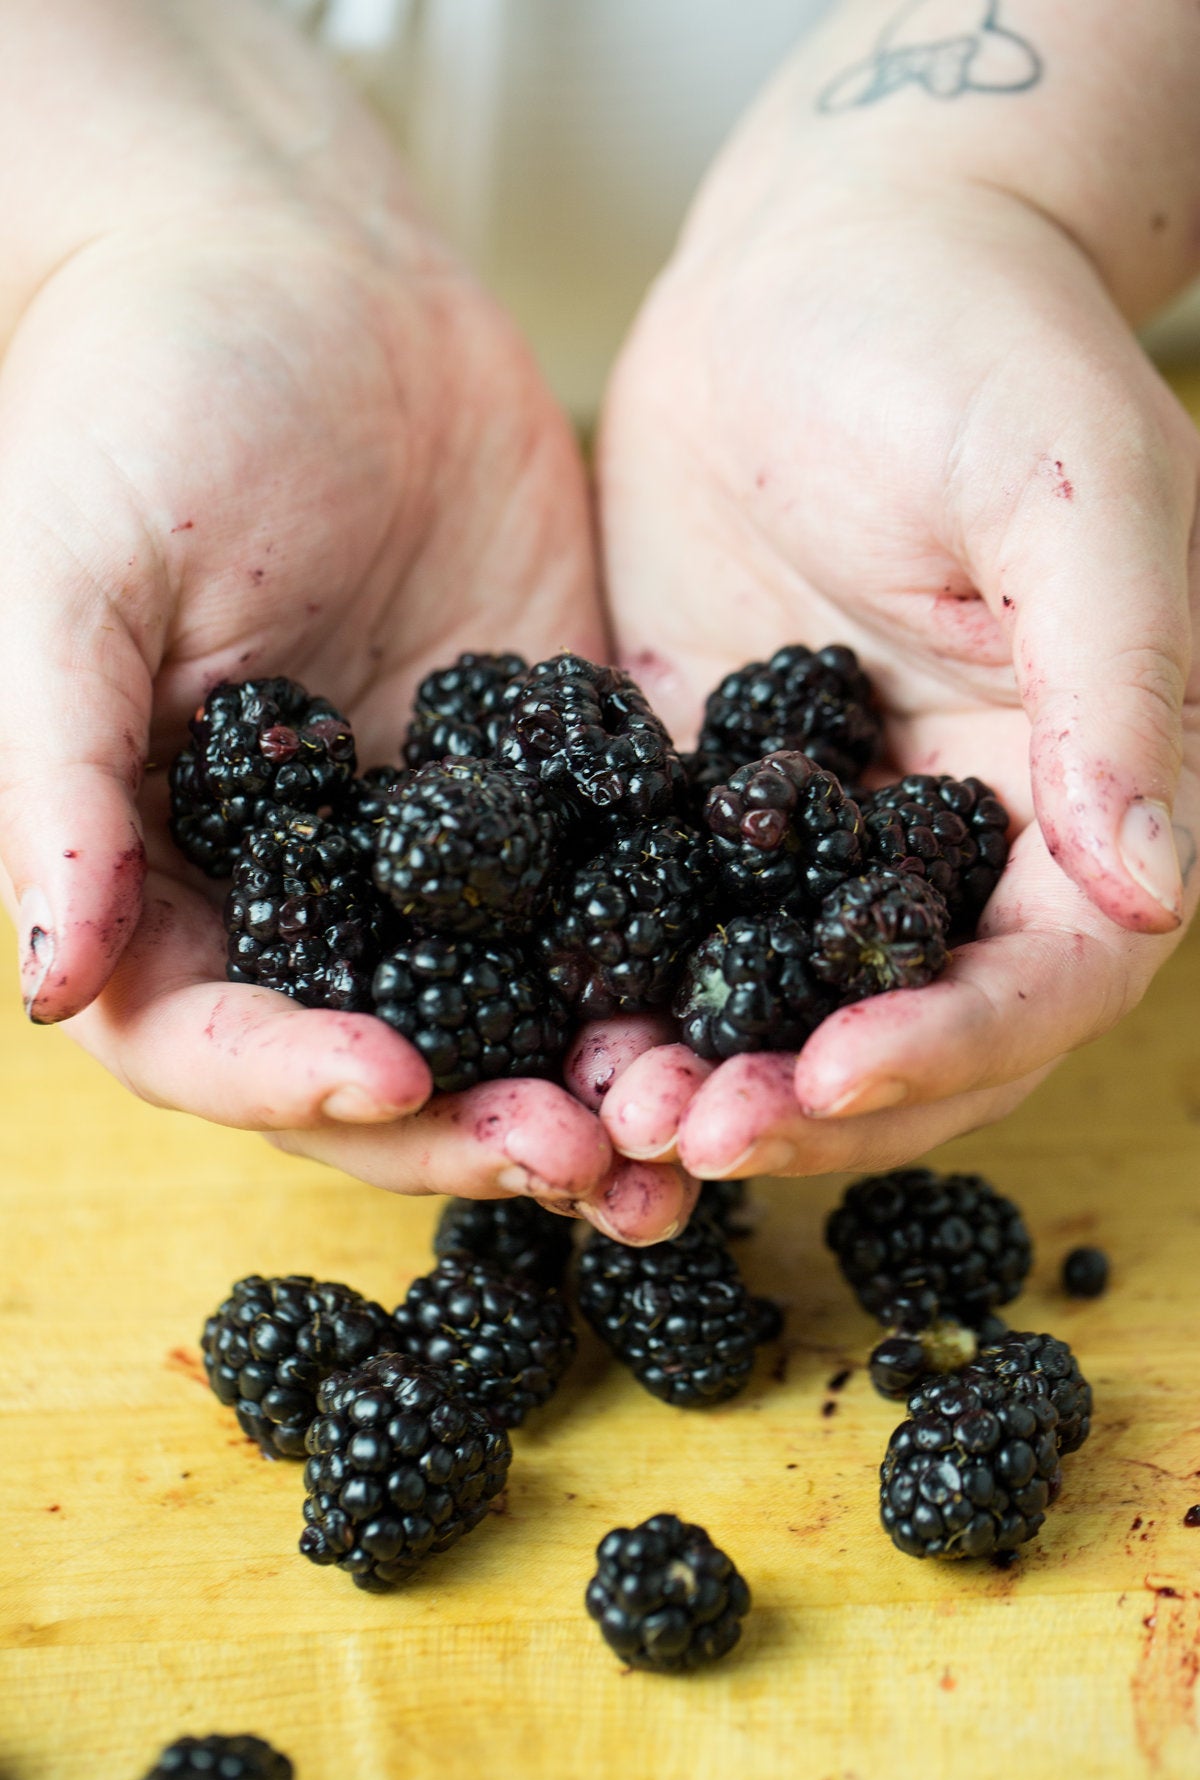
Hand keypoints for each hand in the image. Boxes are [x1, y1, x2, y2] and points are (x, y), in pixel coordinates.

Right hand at [0, 0, 692, 1229]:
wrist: (310, 271)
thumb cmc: (146, 396)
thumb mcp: (72, 574)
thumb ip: (62, 777)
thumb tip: (50, 984)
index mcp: (165, 864)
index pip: (209, 1034)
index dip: (291, 1081)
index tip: (397, 1081)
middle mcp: (301, 888)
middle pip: (376, 1062)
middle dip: (473, 1125)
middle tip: (591, 1160)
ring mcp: (434, 850)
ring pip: (507, 1015)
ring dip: (587, 1086)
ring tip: (686, 1131)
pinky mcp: (547, 790)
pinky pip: (606, 905)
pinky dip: (664, 971)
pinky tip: (741, 1009)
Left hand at [595, 153, 1199, 1181]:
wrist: (813, 261)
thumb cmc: (970, 337)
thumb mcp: (1068, 486)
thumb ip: (1120, 683)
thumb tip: (1152, 887)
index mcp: (1074, 786)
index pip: (1049, 977)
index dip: (951, 1046)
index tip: (827, 1078)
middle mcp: (950, 835)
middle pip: (906, 1030)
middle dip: (804, 1103)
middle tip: (679, 1133)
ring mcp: (816, 829)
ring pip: (776, 1005)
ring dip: (703, 1076)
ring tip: (602, 1115)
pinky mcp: (697, 798)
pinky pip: (662, 922)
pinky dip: (616, 993)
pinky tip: (543, 1032)